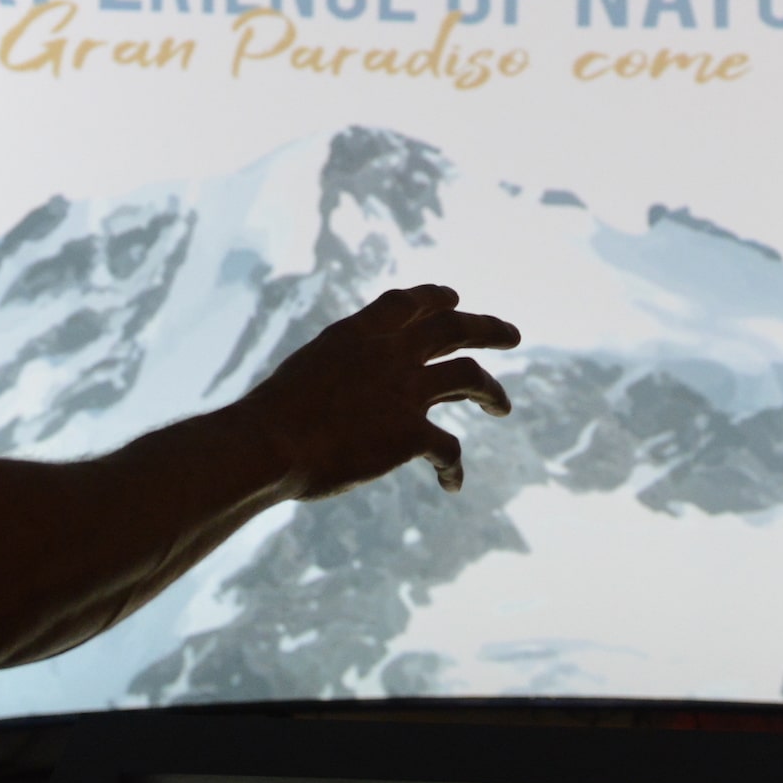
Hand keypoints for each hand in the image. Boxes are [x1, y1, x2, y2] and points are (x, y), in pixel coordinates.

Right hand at [241, 284, 520, 497]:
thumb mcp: (304, 375)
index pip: (405, 302)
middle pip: (453, 328)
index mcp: (356, 334)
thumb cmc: (270, 418)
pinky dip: (453, 468)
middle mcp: (388, 353)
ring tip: (503, 406)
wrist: (271, 444)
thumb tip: (338, 393)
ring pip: (470, 377)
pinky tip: (452, 484)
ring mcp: (405, 391)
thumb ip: (334, 374)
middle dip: (487, 328)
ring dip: (492, 391)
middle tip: (513, 335)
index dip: (434, 298)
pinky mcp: (411, 433)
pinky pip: (449, 449)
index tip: (454, 299)